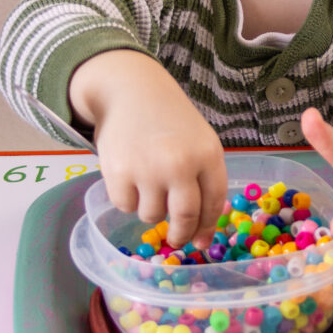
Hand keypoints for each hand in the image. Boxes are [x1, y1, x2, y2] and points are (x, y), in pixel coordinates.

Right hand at [69, 50, 226, 248]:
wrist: (131, 90)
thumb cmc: (170, 121)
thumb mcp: (199, 141)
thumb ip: (203, 180)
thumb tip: (200, 234)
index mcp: (208, 154)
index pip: (214, 203)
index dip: (207, 227)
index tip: (201, 241)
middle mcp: (180, 164)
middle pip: (185, 218)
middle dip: (180, 234)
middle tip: (175, 239)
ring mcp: (148, 169)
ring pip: (152, 215)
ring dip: (150, 207)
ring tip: (147, 180)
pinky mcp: (118, 173)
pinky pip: (125, 206)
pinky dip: (126, 198)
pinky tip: (129, 173)